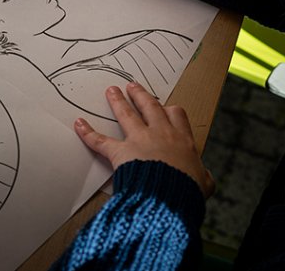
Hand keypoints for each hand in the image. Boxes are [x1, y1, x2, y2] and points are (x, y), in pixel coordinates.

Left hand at [75, 83, 214, 196]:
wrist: (170, 197)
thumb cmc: (187, 190)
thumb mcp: (204, 184)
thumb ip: (204, 177)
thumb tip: (205, 178)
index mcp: (182, 141)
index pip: (177, 116)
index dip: (169, 110)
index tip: (166, 107)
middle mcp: (161, 134)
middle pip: (150, 106)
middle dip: (141, 95)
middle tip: (133, 86)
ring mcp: (140, 140)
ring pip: (127, 114)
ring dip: (117, 102)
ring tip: (111, 92)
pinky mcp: (121, 153)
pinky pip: (100, 141)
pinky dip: (87, 133)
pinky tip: (79, 124)